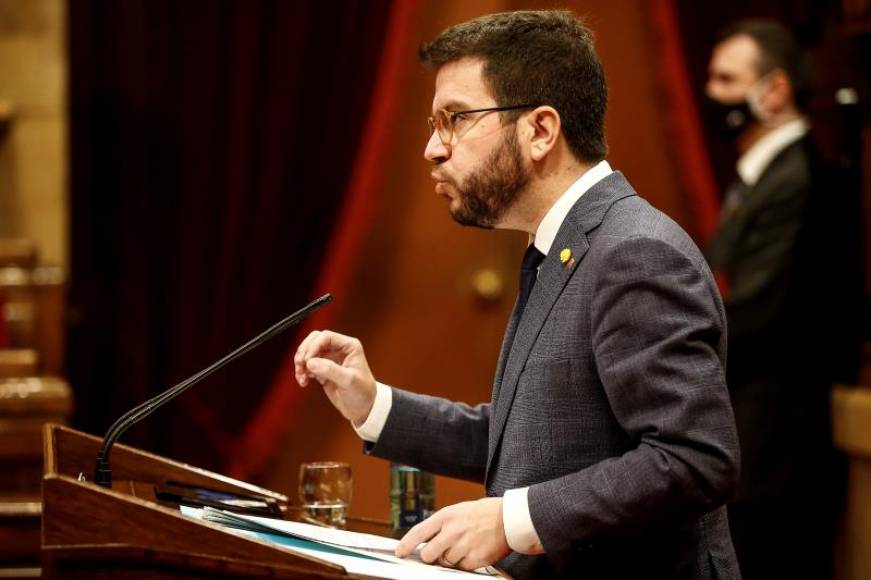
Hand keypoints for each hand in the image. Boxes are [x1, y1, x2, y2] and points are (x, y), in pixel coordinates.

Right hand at [294, 330, 375, 424]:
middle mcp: (339, 349)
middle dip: (304, 352)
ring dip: (301, 362)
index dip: (313, 346)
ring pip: (308, 352)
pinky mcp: (323, 369)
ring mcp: (330, 359)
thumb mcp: (349, 381)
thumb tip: (311, 362)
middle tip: (300, 364)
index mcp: (349, 346)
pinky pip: (307, 365)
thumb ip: (330, 370)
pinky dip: (302, 371)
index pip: (326, 337)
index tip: (307, 359)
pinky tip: (304, 381)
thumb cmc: (363, 392)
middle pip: (314, 340)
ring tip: (301, 376)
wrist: (362, 408)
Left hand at [395, 498, 510, 570]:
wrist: (509, 518)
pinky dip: (465, 564)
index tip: (400, 552)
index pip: (418, 532)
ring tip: (464, 547)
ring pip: (445, 563)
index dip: (406, 544)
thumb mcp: (458, 511)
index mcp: (446, 516)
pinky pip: (461, 569)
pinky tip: (473, 552)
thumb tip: (425, 542)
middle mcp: (452, 531)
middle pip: (428, 555)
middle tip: (439, 553)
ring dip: (451, 560)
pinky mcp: (475, 559)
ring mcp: (464, 546)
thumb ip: (441, 525)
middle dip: (431, 557)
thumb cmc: (484, 513)